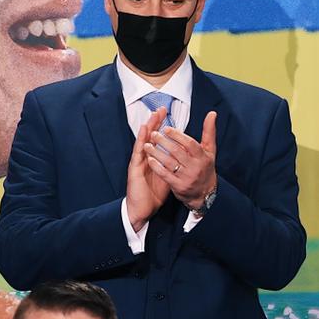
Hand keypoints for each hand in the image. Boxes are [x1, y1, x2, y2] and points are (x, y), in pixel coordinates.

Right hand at [125, 107, 171, 227]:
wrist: (143, 208)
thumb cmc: (154, 194)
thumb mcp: (168, 176)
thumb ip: (174, 164)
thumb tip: (185, 156)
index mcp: (154, 159)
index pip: (158, 140)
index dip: (163, 128)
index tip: (170, 115)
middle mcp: (145, 158)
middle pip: (150, 137)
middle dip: (156, 123)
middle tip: (161, 109)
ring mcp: (138, 162)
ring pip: (143, 141)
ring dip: (148, 128)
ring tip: (153, 115)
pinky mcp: (134, 168)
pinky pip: (138, 152)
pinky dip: (141, 140)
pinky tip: (144, 131)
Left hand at [147, 112, 217, 212]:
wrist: (205, 193)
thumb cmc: (205, 167)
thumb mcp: (209, 150)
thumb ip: (209, 131)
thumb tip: (212, 113)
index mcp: (203, 157)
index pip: (190, 144)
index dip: (178, 136)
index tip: (166, 129)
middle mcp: (195, 167)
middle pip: (177, 152)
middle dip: (164, 142)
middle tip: (153, 134)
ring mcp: (187, 178)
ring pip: (169, 163)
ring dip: (157, 153)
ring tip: (147, 145)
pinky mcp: (178, 186)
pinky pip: (165, 175)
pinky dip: (157, 166)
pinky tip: (150, 159)